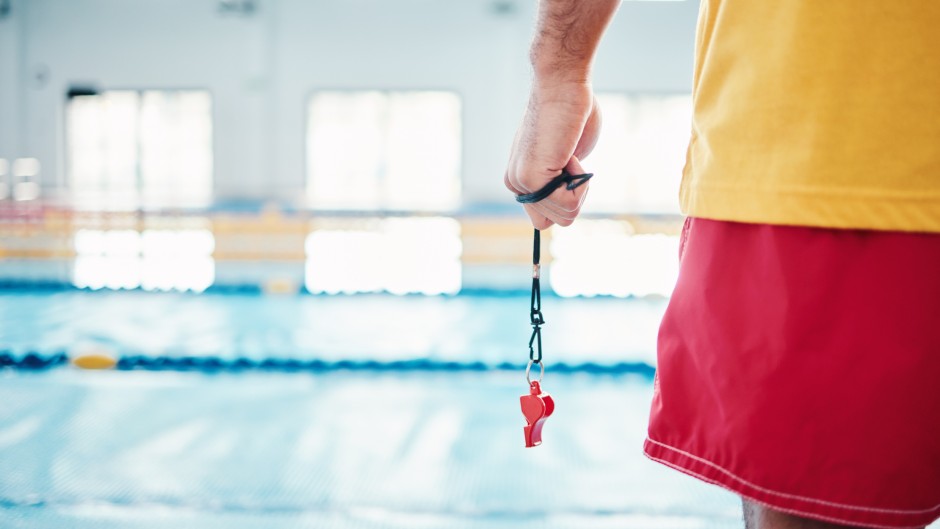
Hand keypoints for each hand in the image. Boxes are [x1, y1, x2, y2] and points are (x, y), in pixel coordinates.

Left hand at [505, 81, 600, 228]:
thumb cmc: (572, 113)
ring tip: (569, 152)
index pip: (545, 221)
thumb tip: (568, 201)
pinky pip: (570, 203)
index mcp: (522, 180)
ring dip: (580, 185)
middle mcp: (516, 184)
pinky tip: (569, 153)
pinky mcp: (531, 179)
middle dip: (578, 193)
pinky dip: (581, 180)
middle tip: (571, 157)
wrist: (562, 85)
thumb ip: (563, 183)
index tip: (570, 166)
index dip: (569, 200)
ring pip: (567, 215)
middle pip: (560, 221)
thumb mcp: (569, 159)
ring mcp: (521, 183)